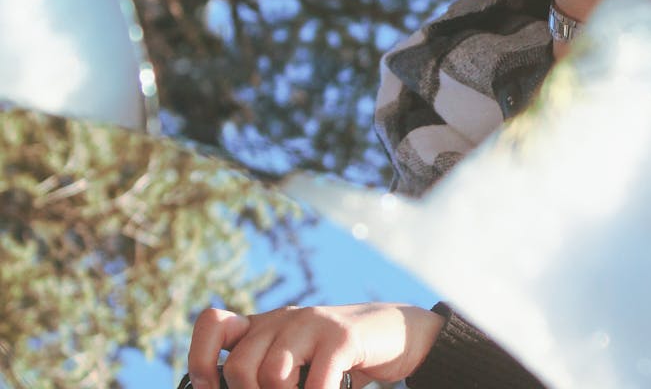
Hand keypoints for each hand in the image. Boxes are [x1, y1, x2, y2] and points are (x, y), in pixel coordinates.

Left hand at [187, 303, 443, 388]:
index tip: (209, 387)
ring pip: (272, 374)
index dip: (200, 359)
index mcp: (265, 324)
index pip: (212, 323)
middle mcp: (284, 319)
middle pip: (239, 365)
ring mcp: (314, 324)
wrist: (400, 335)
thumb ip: (268, 373)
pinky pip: (317, 379)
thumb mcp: (299, 363)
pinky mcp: (343, 336)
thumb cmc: (342, 360)